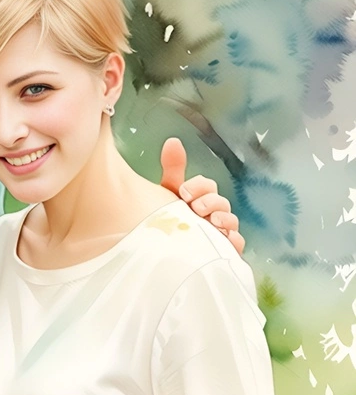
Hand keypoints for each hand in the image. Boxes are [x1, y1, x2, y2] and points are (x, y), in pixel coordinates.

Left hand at [160, 136, 244, 254]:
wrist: (157, 253)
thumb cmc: (163, 222)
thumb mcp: (167, 194)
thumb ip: (173, 169)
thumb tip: (173, 141)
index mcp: (197, 198)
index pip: (207, 186)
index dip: (198, 186)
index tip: (183, 192)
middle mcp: (210, 214)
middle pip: (221, 202)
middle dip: (210, 201)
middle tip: (195, 207)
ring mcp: (217, 233)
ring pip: (231, 222)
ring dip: (224, 218)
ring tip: (212, 221)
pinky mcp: (222, 251)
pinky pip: (236, 244)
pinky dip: (234, 240)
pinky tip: (225, 239)